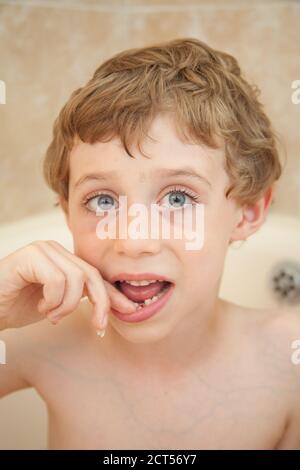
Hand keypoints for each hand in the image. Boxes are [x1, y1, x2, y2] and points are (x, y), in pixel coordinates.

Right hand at [0, 240, 135, 331]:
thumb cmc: (17, 306)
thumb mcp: (57, 304)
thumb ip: (79, 298)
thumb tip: (113, 306)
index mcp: (64, 260)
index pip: (96, 275)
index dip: (114, 294)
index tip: (131, 311)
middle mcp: (55, 250)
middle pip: (92, 275)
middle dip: (101, 303)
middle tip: (98, 326)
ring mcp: (42, 250)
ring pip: (77, 279)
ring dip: (66, 306)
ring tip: (50, 314)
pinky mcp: (29, 256)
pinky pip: (57, 280)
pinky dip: (52, 301)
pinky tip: (39, 307)